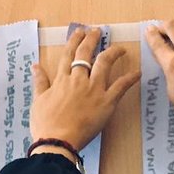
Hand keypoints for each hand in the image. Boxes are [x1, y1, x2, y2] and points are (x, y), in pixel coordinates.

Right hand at [30, 26, 139, 152]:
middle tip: (97, 31)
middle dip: (92, 40)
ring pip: (104, 63)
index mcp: (62, 79)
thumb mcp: (38, 100)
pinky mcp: (106, 102)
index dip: (74, 41)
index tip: (79, 32)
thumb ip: (40, 82)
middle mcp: (78, 79)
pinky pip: (121, 87)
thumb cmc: (45, 124)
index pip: (68, 54)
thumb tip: (35, 65)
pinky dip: (130, 78)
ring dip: (113, 52)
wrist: (57, 141)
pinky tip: (138, 73)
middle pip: (86, 54)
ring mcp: (93, 89)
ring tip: (119, 47)